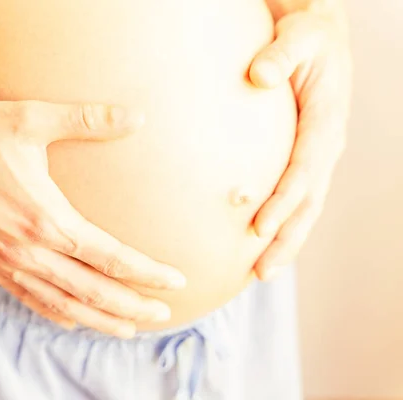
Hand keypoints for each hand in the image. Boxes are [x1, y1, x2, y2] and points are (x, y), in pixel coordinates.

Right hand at [0, 95, 185, 337]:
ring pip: (63, 305)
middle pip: (93, 291)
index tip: (175, 281)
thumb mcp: (31, 119)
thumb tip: (137, 115)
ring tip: (129, 327)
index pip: (111, 257)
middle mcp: (29, 251)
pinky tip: (72, 321)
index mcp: (46, 219)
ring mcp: (7, 263)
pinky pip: (29, 300)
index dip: (147, 272)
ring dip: (99, 319)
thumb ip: (88, 120)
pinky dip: (57, 315)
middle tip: (164, 312)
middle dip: (132, 305)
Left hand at [248, 7, 352, 279]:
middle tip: (260, 273)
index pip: (303, 172)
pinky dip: (281, 222)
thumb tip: (260, 76)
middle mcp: (325, 145)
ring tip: (260, 272)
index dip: (283, 202)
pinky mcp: (304, 157)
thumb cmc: (306, 35)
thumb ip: (280, 56)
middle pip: (308, 203)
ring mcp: (316, 155)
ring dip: (285, 241)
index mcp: (325, 122)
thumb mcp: (298, 36)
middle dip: (286, 239)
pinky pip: (295, 196)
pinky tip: (259, 241)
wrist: (317, 36)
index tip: (258, 229)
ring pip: (304, 207)